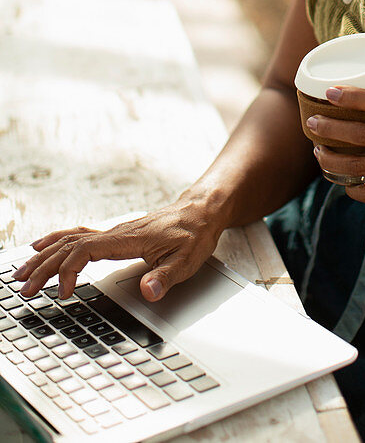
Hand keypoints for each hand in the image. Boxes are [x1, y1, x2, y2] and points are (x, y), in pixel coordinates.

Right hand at [12, 194, 224, 302]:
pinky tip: (44, 247)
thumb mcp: (187, 259)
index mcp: (128, 238)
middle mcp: (116, 232)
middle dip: (44, 266)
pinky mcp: (116, 235)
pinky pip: (79, 235)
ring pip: (70, 239)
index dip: (68, 270)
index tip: (64, 293)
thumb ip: (166, 277)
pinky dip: (57, 242)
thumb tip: (148, 291)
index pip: (85, 250)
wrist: (202, 211)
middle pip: (69, 245)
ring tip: (23, 271)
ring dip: (45, 255)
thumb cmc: (194, 234)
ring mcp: (114, 232)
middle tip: (24, 287)